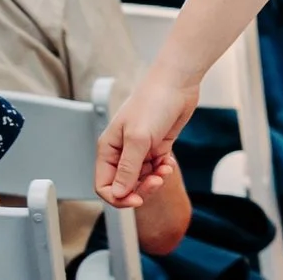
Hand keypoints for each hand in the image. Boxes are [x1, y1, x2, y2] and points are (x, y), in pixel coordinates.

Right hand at [97, 73, 197, 209]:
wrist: (178, 83)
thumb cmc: (153, 102)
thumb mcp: (138, 139)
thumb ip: (127, 169)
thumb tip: (117, 194)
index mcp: (108, 149)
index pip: (104, 185)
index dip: (118, 197)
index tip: (137, 200)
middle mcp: (122, 151)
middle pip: (124, 185)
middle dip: (141, 189)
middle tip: (157, 181)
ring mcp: (140, 149)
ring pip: (142, 178)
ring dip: (154, 179)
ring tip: (165, 169)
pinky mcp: (157, 146)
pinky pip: (156, 168)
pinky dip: (163, 170)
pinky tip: (169, 163)